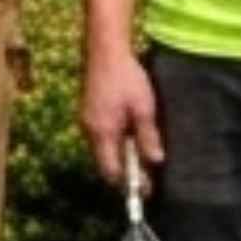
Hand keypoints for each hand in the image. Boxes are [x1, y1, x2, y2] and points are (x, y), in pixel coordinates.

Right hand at [82, 45, 163, 182]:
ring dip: (120, 157)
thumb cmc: (127, 78)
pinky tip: (129, 136)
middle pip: (105, 164)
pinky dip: (114, 144)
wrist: (105, 51)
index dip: (127, 183)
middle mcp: (90, 131)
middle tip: (147, 178)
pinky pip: (100, 138)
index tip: (145, 189)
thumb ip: (147, 136)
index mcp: (103, 133)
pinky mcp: (88, 113)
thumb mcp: (144, 108)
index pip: (111, 171)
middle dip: (125, 173)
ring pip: (102, 151)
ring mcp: (86, 122)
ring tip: (141, 156)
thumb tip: (155, 162)